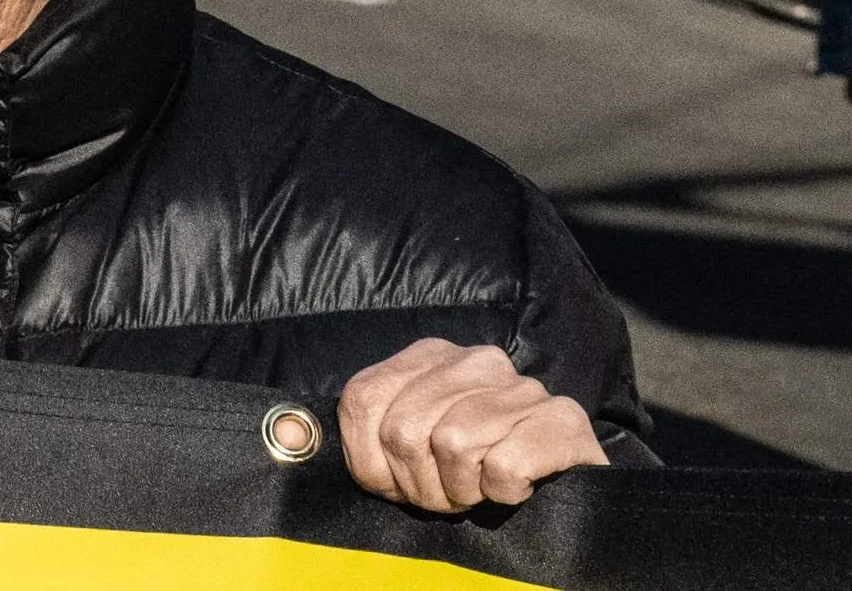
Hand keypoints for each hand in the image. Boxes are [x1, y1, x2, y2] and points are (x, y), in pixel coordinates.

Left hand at [336, 338, 607, 512]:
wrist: (566, 492)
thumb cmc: (473, 472)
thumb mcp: (406, 449)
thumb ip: (359, 431)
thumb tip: (285, 434)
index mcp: (429, 355)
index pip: (361, 400)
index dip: (371, 462)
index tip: (395, 486)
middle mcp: (476, 360)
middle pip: (403, 430)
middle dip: (420, 484)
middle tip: (446, 495)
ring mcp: (524, 388)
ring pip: (453, 446)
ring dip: (463, 490)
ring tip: (480, 491)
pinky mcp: (565, 422)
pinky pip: (505, 466)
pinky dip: (503, 493)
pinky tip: (516, 489)